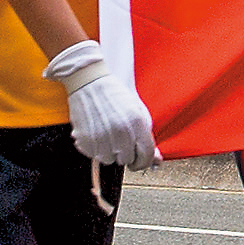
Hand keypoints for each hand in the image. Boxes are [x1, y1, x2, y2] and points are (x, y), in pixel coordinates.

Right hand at [47, 35, 159, 169]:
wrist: (89, 82)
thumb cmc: (115, 95)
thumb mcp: (138, 111)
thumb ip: (147, 138)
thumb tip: (157, 161)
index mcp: (137, 123)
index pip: (147, 156)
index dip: (144, 162)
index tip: (138, 161)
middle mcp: (120, 131)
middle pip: (126, 160)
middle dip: (124, 153)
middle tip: (118, 139)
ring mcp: (102, 136)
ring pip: (108, 160)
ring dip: (108, 152)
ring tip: (106, 135)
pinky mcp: (86, 138)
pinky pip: (93, 155)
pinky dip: (94, 148)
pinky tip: (95, 133)